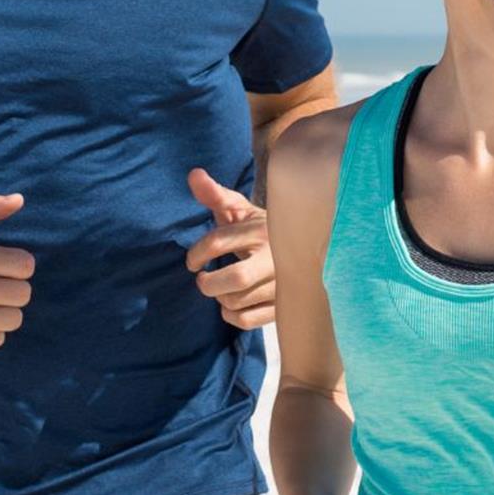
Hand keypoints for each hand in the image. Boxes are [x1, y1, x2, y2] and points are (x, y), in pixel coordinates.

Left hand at [185, 168, 274, 329]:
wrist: (300, 246)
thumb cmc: (259, 228)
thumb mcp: (239, 209)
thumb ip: (214, 194)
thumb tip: (193, 174)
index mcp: (262, 230)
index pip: (218, 242)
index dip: (196, 254)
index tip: (192, 262)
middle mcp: (275, 257)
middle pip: (235, 279)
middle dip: (208, 283)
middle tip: (203, 279)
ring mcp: (281, 285)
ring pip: (237, 301)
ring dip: (220, 297)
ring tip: (222, 288)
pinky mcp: (282, 306)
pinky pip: (248, 320)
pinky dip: (232, 316)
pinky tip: (232, 304)